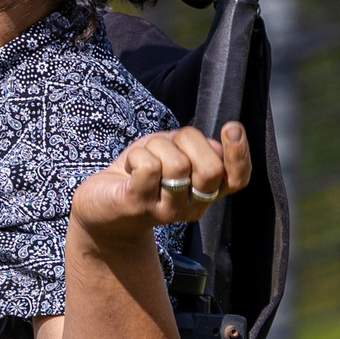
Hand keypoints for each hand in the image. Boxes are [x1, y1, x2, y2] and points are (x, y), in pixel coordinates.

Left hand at [70, 123, 252, 252]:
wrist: (100, 204)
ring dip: (157, 146)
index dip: (239, 154)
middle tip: (166, 145)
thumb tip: (217, 146)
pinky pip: (148, 166)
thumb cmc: (142, 172)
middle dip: (188, 140)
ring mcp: (166, 211)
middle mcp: (192, 207)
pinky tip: (130, 166)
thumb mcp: (174, 153)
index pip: (238, 178)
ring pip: (177, 163)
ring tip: (143, 156)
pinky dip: (137, 155)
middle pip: (210, 168)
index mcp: (207, 193)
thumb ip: (198, 149)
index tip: (232, 127)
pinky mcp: (138, 206)